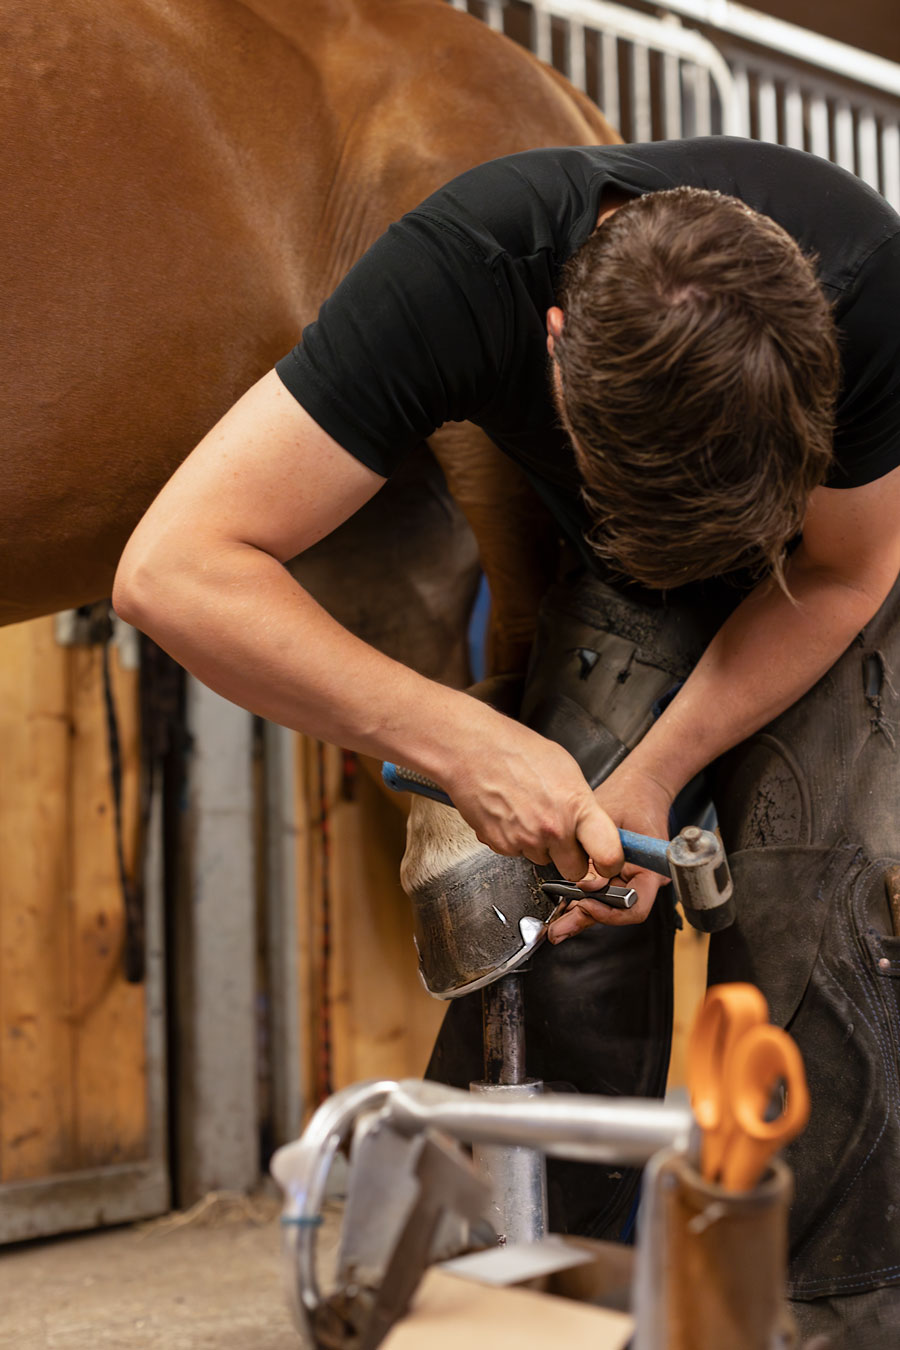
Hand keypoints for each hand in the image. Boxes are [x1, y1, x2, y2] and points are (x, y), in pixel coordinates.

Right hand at [444, 712, 623, 882]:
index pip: (609, 856)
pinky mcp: (501, 846)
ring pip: (543, 860)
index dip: (612, 863)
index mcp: (576, 808)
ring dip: (541, 845)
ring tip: (528, 811)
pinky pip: (517, 852)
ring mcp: (525, 840)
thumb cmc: (516, 750)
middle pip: (575, 870)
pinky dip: (516, 839)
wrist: (472, 749)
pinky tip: (511, 813)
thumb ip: (582, 803)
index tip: (609, 862)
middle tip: (563, 835)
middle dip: (572, 857)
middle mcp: (552, 830)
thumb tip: (590, 824)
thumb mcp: (566, 769)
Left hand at [548, 763, 673, 939]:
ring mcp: (629, 878)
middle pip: (615, 912)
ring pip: (604, 905)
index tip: (584, 905)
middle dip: (586, 919)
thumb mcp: (609, 820)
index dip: (609, 913)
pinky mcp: (615, 874)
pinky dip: (581, 898)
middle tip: (559, 929)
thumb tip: (586, 883)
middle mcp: (643, 880)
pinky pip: (599, 892)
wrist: (639, 785)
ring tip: (556, 924)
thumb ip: (598, 851)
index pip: (635, 908)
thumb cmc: (630, 796)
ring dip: (580, 913)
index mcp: (651, 870)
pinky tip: (562, 904)